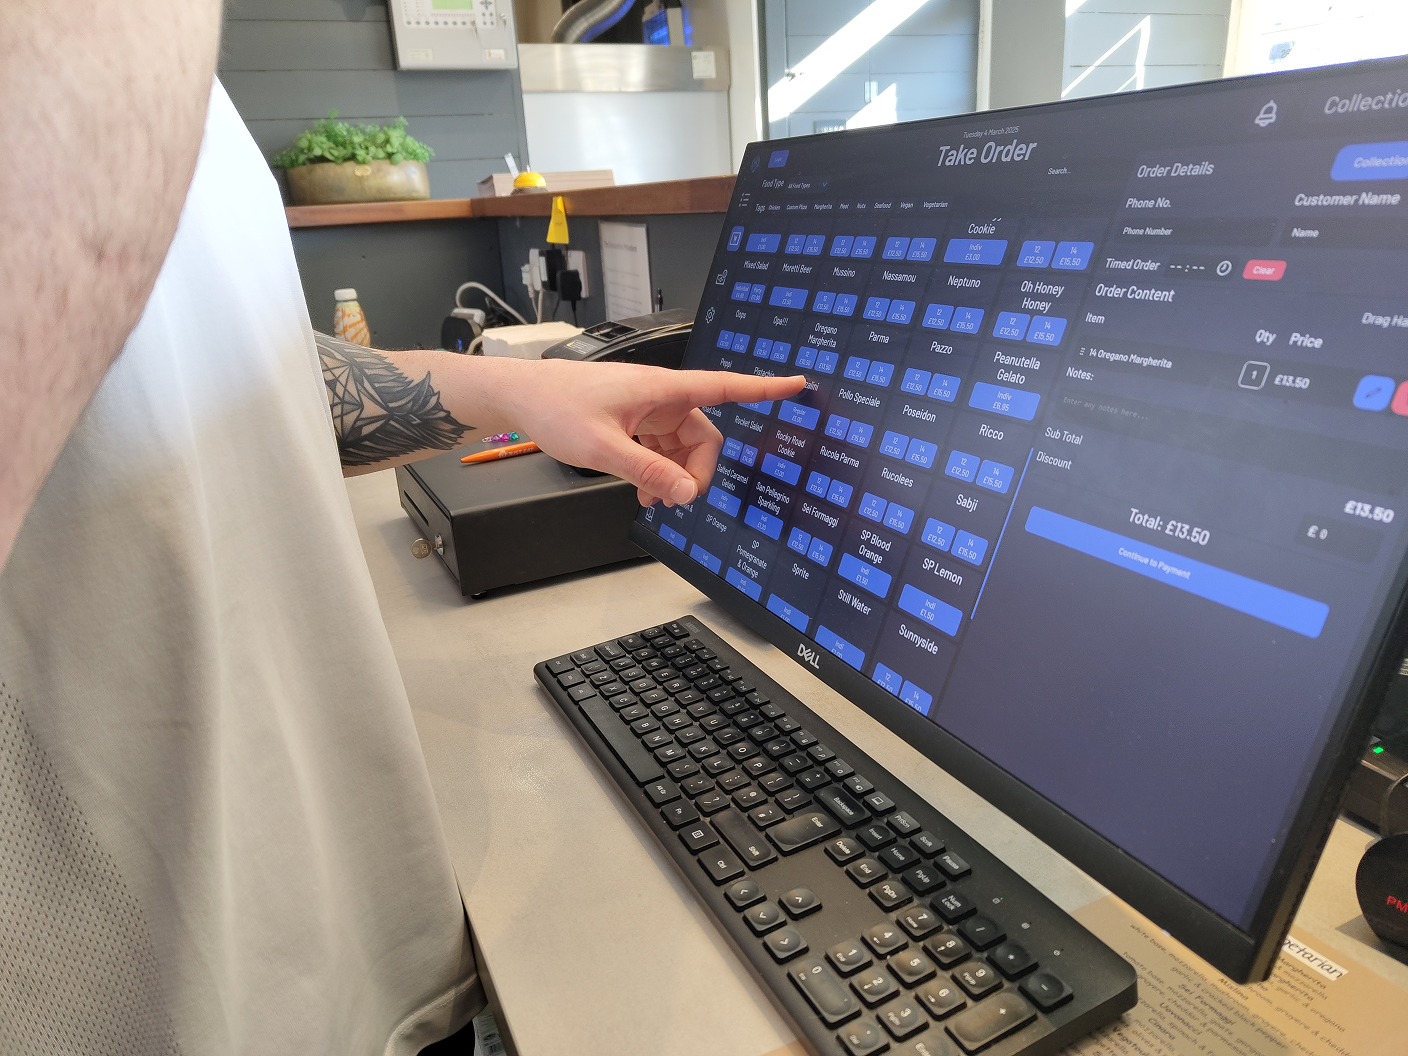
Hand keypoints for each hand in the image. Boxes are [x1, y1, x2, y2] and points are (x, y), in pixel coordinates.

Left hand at [504, 361, 805, 505]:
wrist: (519, 397)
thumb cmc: (554, 407)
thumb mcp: (603, 447)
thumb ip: (648, 472)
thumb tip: (686, 493)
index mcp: (661, 389)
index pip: (725, 387)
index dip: (763, 388)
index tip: (796, 385)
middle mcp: (659, 396)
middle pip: (702, 434)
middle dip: (697, 469)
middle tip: (679, 499)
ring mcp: (646, 409)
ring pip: (680, 446)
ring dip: (674, 475)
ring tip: (652, 500)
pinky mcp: (632, 421)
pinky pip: (659, 449)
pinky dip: (657, 471)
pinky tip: (643, 491)